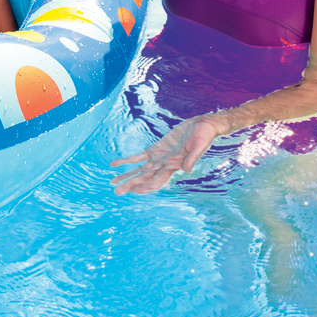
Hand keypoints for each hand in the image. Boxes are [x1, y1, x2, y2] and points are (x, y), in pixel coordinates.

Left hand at [110, 112, 230, 193]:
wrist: (203, 125)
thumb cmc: (203, 135)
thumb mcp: (199, 145)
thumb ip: (192, 158)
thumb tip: (187, 170)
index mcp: (175, 166)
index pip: (158, 180)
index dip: (147, 186)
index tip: (135, 190)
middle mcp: (165, 164)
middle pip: (144, 177)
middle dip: (130, 184)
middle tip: (116, 192)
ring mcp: (159, 157)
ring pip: (139, 169)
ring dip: (126, 176)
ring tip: (112, 182)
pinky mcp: (156, 148)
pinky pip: (139, 156)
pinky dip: (128, 160)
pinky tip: (115, 164)